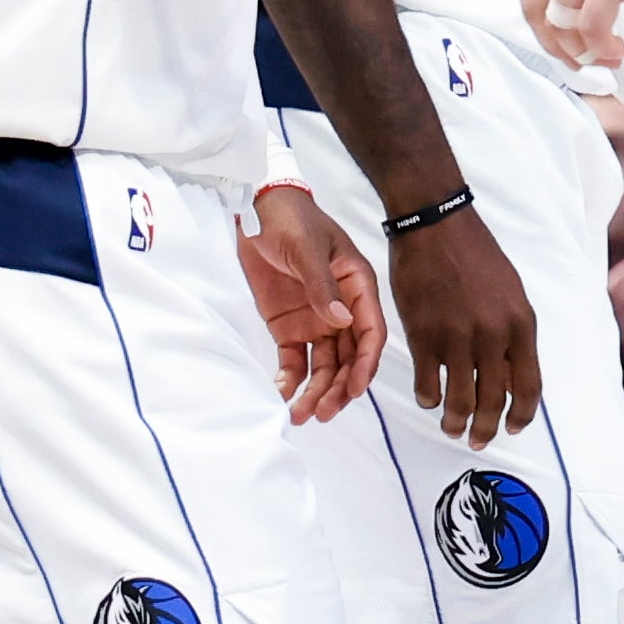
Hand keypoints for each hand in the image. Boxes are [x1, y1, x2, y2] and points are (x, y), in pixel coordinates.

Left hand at [240, 185, 382, 423]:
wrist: (253, 208)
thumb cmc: (290, 219)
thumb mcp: (308, 248)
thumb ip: (322, 286)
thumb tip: (341, 324)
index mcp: (357, 287)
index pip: (370, 333)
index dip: (365, 364)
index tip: (353, 389)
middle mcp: (342, 310)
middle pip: (348, 359)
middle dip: (338, 389)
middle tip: (322, 413)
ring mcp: (316, 320)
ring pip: (324, 366)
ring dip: (316, 392)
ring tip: (300, 416)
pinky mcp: (289, 327)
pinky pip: (295, 361)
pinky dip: (291, 380)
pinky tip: (283, 395)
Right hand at [392, 199, 541, 443]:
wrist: (435, 224)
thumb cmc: (475, 255)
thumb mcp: (510, 292)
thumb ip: (512, 335)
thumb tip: (509, 379)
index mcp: (520, 325)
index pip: (529, 387)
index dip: (521, 415)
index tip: (512, 428)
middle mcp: (493, 335)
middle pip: (493, 401)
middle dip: (485, 428)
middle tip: (477, 439)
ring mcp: (457, 337)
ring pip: (459, 400)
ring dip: (455, 421)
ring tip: (451, 427)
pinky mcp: (423, 335)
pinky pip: (427, 383)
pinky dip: (428, 398)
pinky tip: (428, 398)